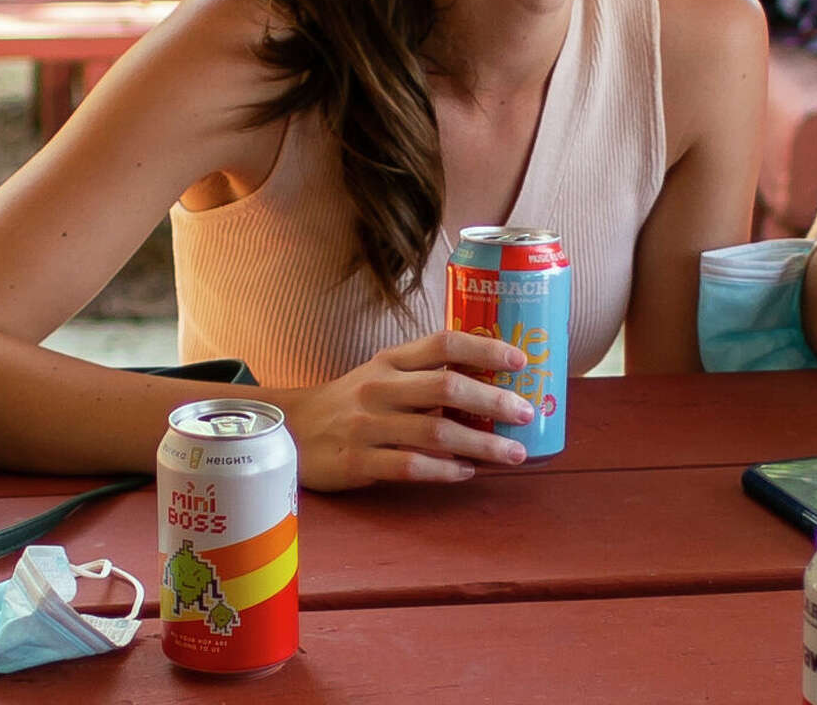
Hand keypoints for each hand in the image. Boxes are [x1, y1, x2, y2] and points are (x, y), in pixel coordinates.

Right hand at [272, 331, 532, 489]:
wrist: (291, 430)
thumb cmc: (350, 401)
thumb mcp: (382, 374)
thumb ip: (425, 374)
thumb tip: (490, 381)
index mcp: (390, 361)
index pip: (443, 344)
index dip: (485, 350)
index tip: (520, 361)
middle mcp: (380, 388)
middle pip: (446, 388)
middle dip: (493, 401)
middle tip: (526, 413)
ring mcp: (368, 426)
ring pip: (435, 433)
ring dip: (481, 444)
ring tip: (513, 454)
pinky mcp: (358, 462)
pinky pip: (410, 467)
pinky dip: (444, 471)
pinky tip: (467, 473)